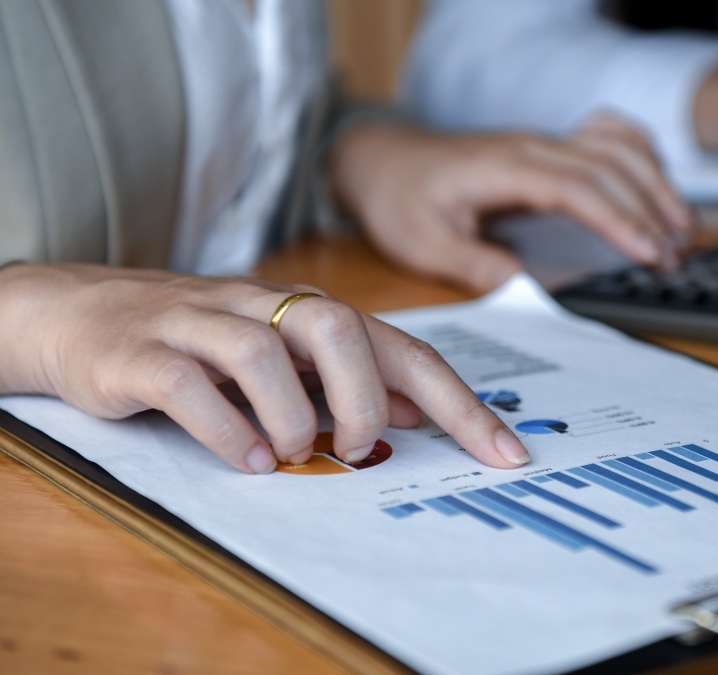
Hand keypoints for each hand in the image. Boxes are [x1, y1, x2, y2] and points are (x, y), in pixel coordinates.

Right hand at [0, 264, 531, 472]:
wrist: (85, 312)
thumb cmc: (206, 343)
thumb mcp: (289, 357)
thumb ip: (351, 377)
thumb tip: (418, 408)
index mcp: (312, 314)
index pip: (405, 352)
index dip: (460, 404)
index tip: (507, 454)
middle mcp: (265, 308)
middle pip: (337, 328)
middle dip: (364, 397)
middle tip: (357, 446)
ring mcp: (202, 324)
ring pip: (262, 352)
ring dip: (293, 417)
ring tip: (295, 455)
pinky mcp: (145, 353)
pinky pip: (191, 386)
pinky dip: (227, 430)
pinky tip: (248, 460)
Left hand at [329, 114, 692, 292]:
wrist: (383, 161)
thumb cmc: (400, 201)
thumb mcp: (423, 244)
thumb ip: (474, 265)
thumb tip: (526, 287)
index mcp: (504, 168)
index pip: (576, 187)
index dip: (618, 218)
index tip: (647, 251)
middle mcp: (531, 146)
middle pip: (609, 166)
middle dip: (650, 209)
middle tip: (675, 257)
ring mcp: (543, 142)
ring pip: (617, 147)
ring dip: (656, 183)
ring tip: (684, 229)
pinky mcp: (549, 147)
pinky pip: (607, 137)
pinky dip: (641, 156)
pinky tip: (659, 185)